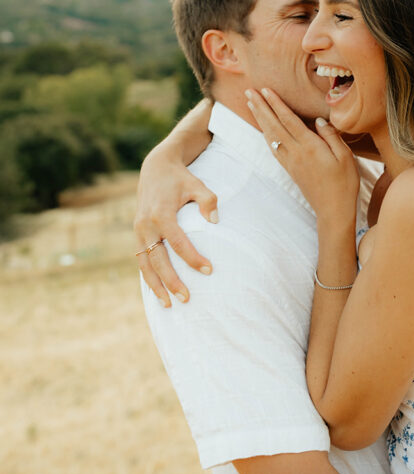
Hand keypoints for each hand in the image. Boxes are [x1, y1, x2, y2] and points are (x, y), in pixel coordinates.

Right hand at [134, 150, 216, 306]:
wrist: (155, 169)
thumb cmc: (181, 179)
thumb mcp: (197, 184)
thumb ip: (208, 200)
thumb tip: (214, 222)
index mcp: (161, 213)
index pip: (178, 242)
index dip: (193, 258)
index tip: (209, 270)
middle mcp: (146, 225)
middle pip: (158, 259)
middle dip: (171, 280)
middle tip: (187, 298)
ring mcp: (139, 231)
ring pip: (144, 264)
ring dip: (156, 285)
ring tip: (169, 304)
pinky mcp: (137, 234)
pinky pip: (141, 260)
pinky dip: (149, 277)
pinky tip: (159, 292)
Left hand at [246, 88, 358, 222]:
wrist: (333, 211)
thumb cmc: (344, 183)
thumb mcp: (346, 157)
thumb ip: (332, 137)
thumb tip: (319, 120)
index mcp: (310, 147)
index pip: (289, 120)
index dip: (276, 104)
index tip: (265, 90)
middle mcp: (296, 153)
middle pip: (274, 125)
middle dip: (261, 107)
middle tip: (248, 91)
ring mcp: (291, 162)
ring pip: (271, 136)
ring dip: (260, 119)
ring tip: (251, 104)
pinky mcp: (290, 169)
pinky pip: (274, 148)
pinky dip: (266, 135)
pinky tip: (263, 129)